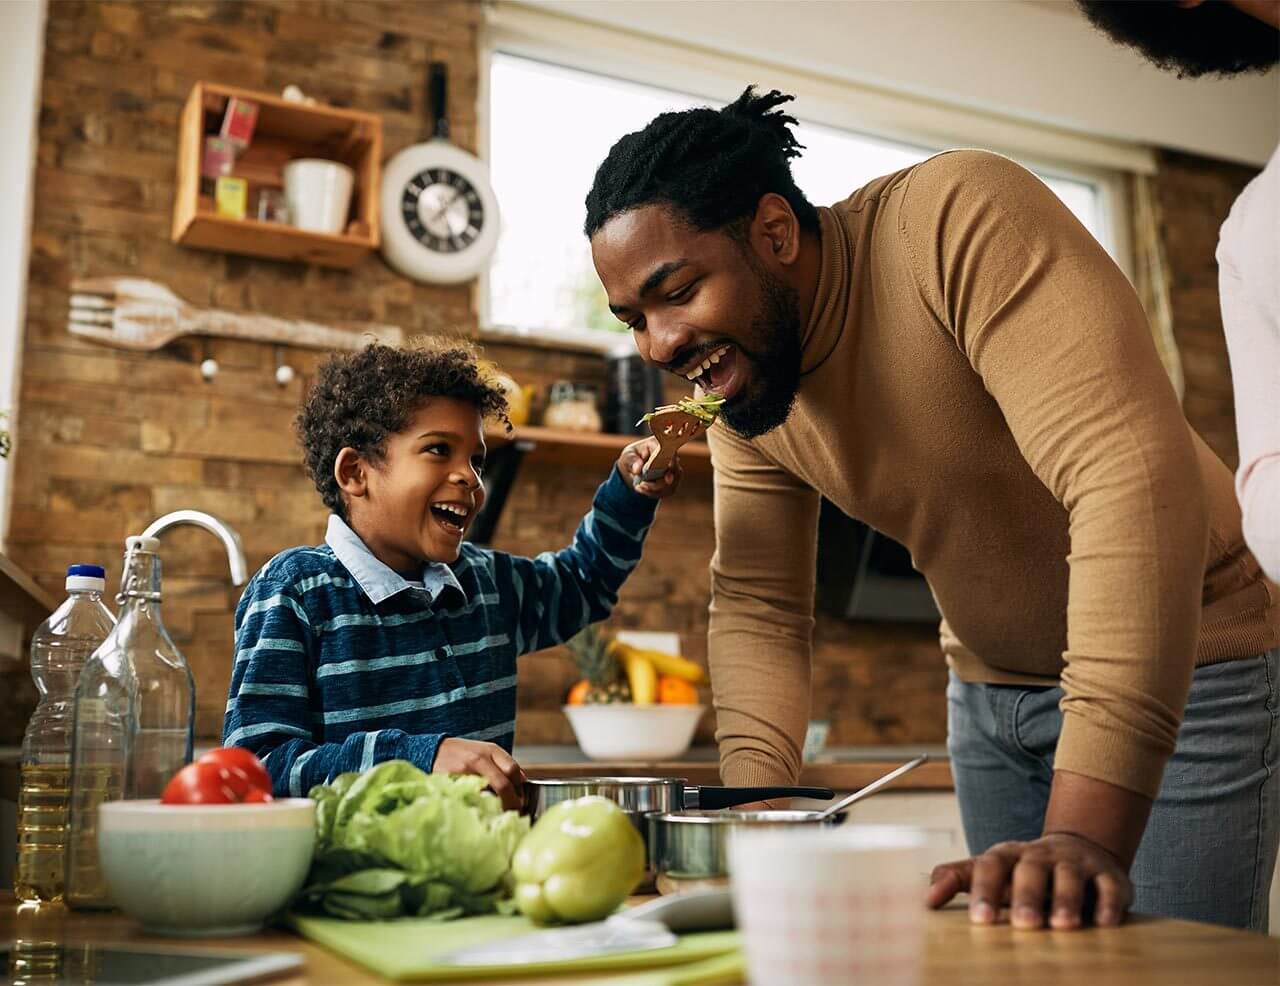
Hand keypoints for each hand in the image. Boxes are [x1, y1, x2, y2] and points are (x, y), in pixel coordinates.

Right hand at [433, 738, 525, 810]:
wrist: (432, 750)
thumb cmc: (462, 753)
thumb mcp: (484, 751)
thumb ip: (502, 764)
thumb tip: (522, 781)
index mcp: (491, 750)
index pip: (513, 770)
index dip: (519, 789)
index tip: (520, 801)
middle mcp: (480, 758)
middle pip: (504, 784)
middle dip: (512, 802)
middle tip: (513, 813)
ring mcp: (466, 770)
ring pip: (489, 793)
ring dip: (497, 807)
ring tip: (498, 814)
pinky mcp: (453, 782)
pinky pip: (472, 798)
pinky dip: (479, 807)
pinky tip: (480, 811)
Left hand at [618, 437, 681, 498]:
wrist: (632, 468)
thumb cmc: (631, 458)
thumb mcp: (627, 457)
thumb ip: (632, 461)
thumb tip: (638, 469)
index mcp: (660, 444)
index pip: (671, 453)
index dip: (672, 465)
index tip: (667, 478)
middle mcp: (671, 456)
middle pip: (674, 472)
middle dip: (659, 483)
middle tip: (642, 485)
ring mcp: (674, 469)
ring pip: (671, 484)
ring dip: (654, 490)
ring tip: (639, 487)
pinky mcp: (672, 482)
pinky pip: (668, 491)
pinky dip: (654, 493)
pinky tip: (644, 490)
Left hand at [926, 832, 1132, 929]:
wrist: (1078, 850)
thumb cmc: (1022, 872)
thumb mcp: (989, 870)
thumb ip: (956, 879)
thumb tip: (925, 900)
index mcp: (1007, 855)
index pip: (990, 866)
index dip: (984, 890)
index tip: (980, 920)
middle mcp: (1040, 855)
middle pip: (1031, 869)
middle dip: (1027, 896)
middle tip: (1024, 924)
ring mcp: (1075, 862)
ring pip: (1070, 876)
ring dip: (1067, 900)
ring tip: (1064, 926)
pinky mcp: (1108, 875)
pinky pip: (1109, 886)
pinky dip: (1109, 904)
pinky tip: (1106, 924)